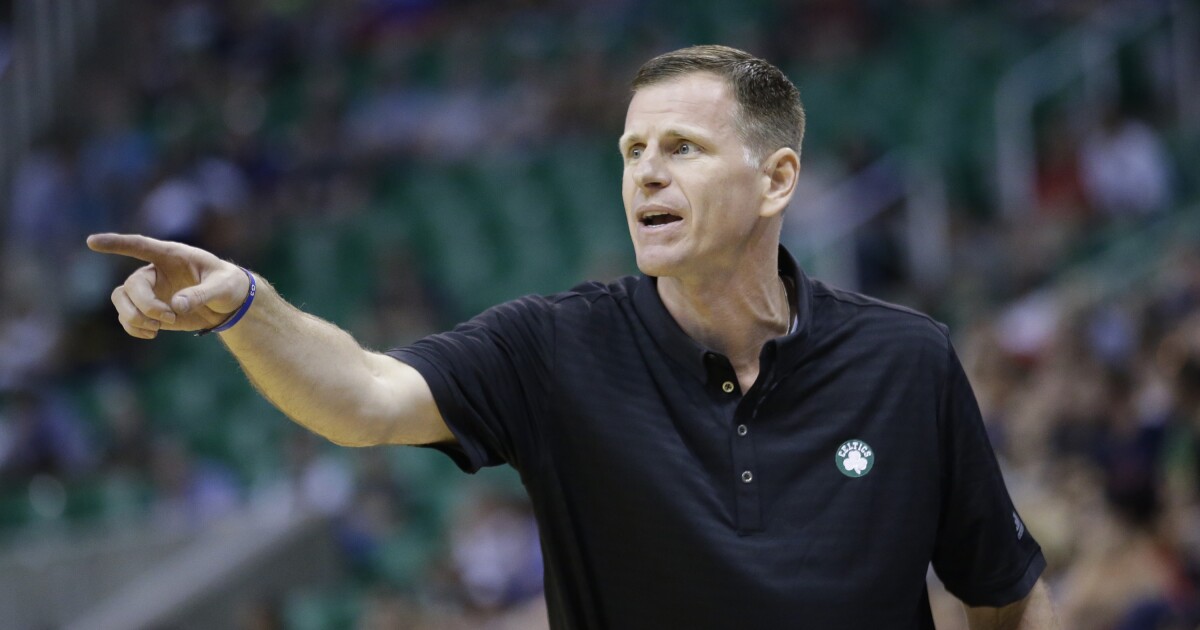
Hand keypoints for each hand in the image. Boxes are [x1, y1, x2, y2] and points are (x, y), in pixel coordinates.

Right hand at [87, 233, 251, 337]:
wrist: (228, 303)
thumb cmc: (228, 285)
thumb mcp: (223, 287)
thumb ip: (201, 294)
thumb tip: (176, 306)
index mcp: (172, 255)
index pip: (140, 246)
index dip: (116, 244)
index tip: (92, 242)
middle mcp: (155, 271)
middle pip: (131, 285)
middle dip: (145, 305)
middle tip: (169, 318)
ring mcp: (149, 290)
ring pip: (121, 300)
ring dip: (134, 317)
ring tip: (158, 328)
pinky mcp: (148, 309)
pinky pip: (126, 317)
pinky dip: (133, 328)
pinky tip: (151, 334)